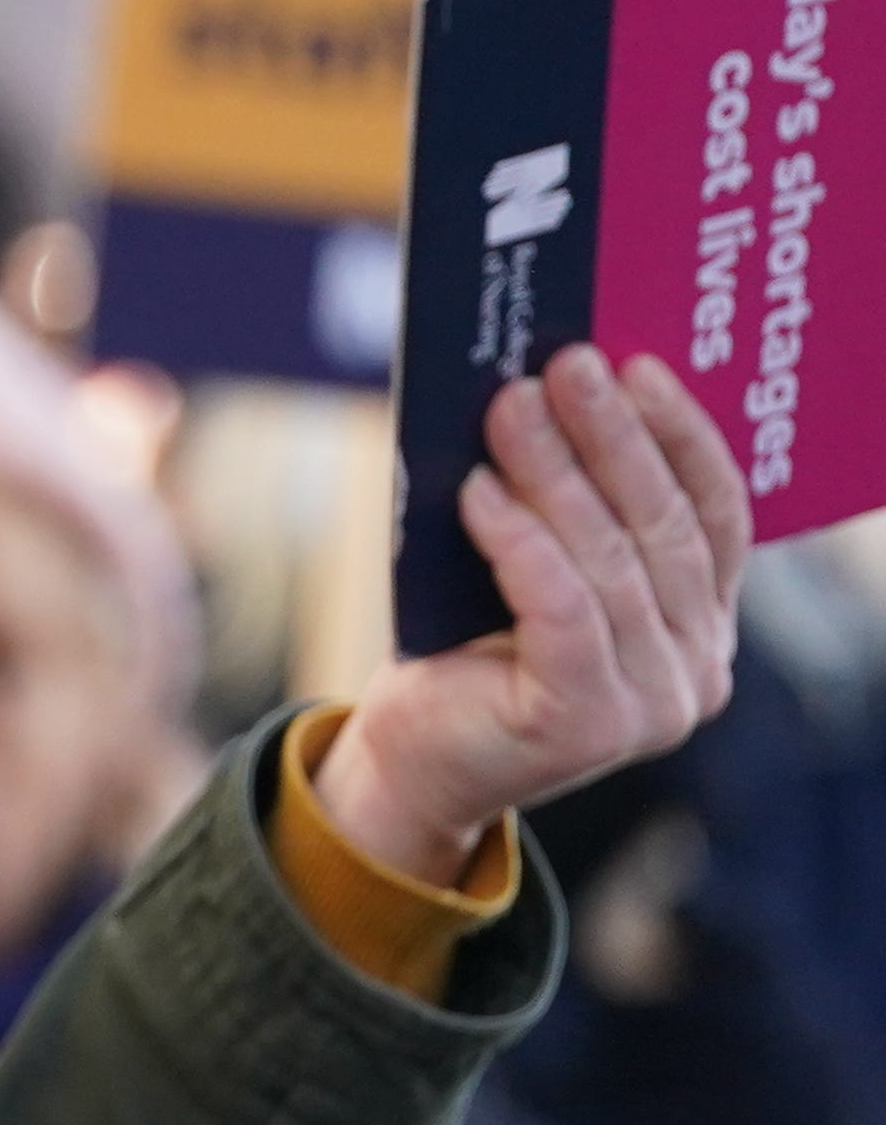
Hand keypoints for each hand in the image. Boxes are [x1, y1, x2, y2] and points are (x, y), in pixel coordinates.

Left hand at [316, 349, 748, 881]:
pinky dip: (519, 542)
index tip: (639, 365)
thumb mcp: (529, 569)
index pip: (717, 517)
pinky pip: (561, 609)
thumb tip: (545, 394)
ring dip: (557, 473)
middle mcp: (696, 669)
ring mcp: (652, 704)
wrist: (408, 760)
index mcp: (701, 625)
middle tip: (569, 365)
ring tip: (511, 407)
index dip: (682, 436)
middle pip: (664, 529)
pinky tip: (477, 492)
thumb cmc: (466, 649)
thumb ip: (565, 512)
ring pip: (610, 563)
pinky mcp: (587, 724)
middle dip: (615, 436)